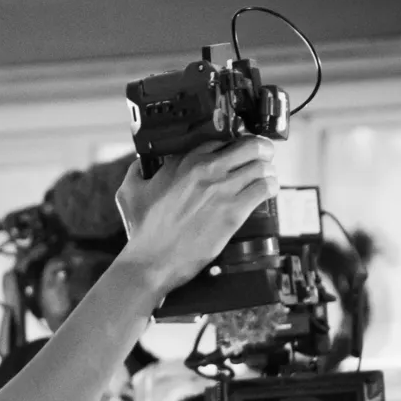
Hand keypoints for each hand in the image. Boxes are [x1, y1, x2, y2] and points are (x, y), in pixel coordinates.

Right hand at [115, 137, 278, 294]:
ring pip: (262, 165)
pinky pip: (264, 189)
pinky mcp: (233, 212)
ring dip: (268, 170)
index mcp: (183, 161)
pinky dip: (271, 188)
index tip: (239, 152)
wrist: (152, 261)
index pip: (222, 139)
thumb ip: (136, 172)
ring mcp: (221, 189)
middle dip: (262, 150)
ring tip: (266, 178)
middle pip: (250, 145)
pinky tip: (268, 192)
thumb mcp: (130, 193)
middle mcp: (204, 169)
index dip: (235, 144)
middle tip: (264, 158)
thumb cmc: (143, 232)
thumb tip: (140, 165)